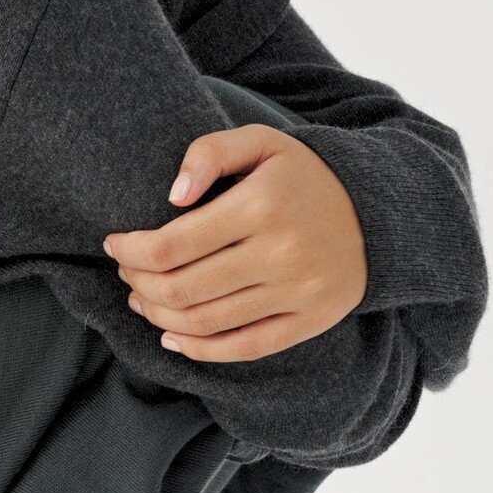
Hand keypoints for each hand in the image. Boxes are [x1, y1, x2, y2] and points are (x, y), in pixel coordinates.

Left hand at [102, 123, 367, 361]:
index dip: (130, 251)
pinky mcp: (309, 322)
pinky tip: (171, 337)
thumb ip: (209, 152)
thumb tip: (171, 197)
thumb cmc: (303, 174)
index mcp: (261, 205)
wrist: (378, 212)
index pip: (171, 244)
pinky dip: (198, 350)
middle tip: (126, 274)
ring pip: (204, 323)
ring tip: (142, 300)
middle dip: (138, 284)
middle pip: (181, 288)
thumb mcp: (261, 142)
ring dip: (158, 316)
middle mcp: (280, 254)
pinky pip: (242, 348)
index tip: (114, 245)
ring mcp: (297, 293)